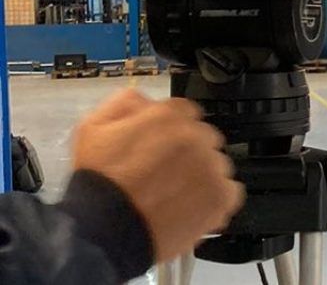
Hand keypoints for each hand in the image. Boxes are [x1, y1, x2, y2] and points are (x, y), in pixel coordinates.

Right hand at [72, 89, 244, 262]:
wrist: (102, 230)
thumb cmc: (96, 181)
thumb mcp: (92, 128)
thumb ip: (124, 104)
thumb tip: (146, 101)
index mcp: (168, 116)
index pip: (184, 112)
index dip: (172, 131)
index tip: (162, 148)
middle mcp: (195, 136)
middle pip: (204, 138)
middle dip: (189, 152)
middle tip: (166, 173)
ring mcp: (211, 166)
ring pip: (217, 164)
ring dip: (202, 175)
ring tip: (175, 195)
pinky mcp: (221, 196)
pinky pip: (229, 191)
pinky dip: (215, 199)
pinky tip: (192, 207)